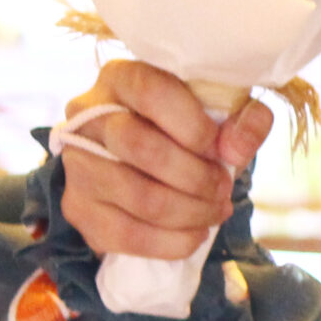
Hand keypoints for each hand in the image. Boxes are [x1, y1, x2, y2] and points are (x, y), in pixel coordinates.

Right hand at [56, 60, 274, 258]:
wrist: (143, 165)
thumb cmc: (185, 129)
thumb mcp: (221, 113)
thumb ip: (244, 119)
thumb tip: (236, 149)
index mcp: (121, 78)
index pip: (151, 92)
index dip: (193, 126)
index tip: (222, 150)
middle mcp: (88, 116)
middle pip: (141, 147)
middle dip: (196, 176)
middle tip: (224, 188)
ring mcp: (77, 165)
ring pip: (139, 196)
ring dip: (190, 212)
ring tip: (215, 211)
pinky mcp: (78, 208)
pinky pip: (127, 235)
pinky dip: (172, 242)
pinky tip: (195, 234)